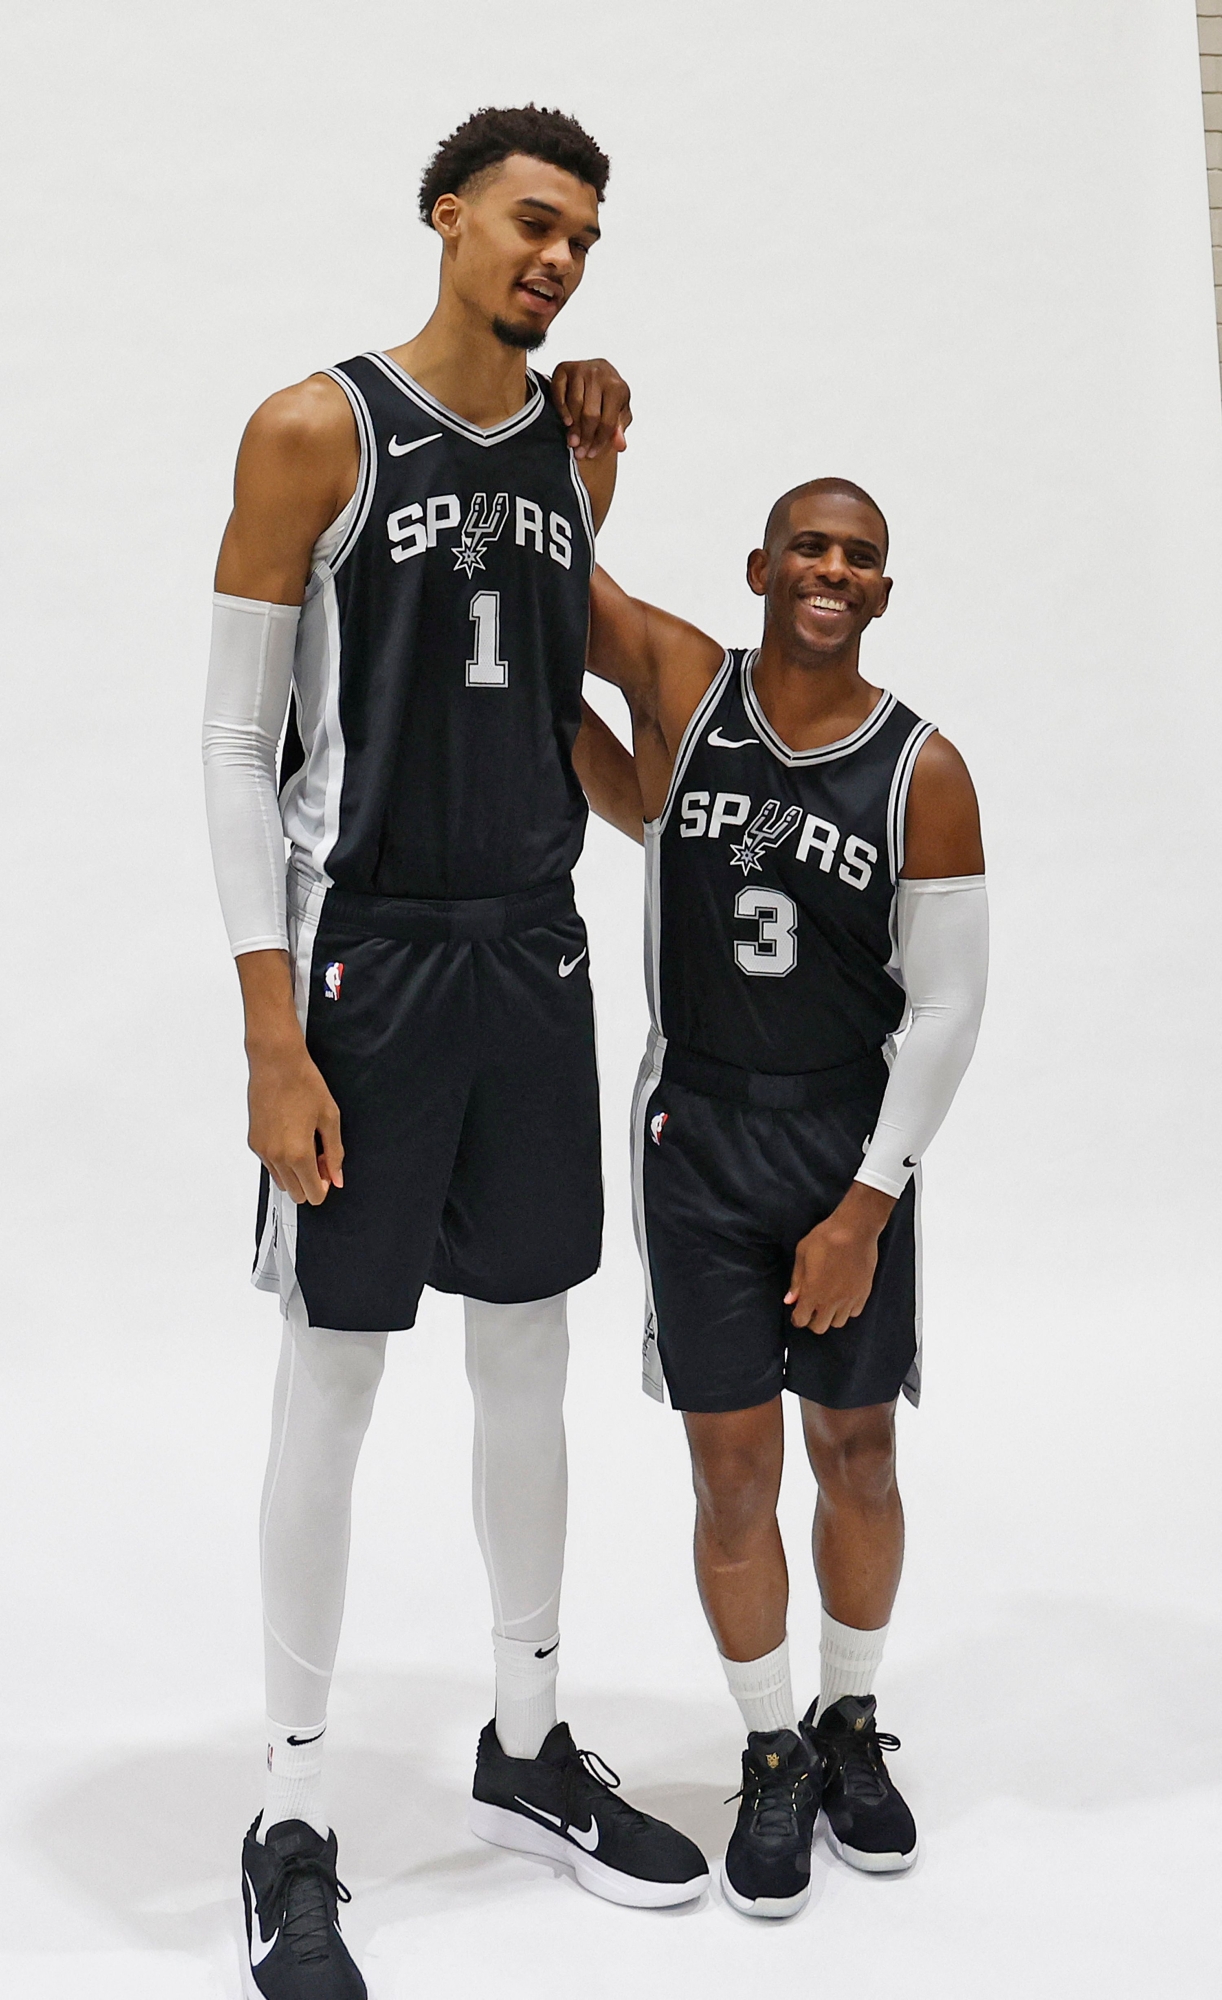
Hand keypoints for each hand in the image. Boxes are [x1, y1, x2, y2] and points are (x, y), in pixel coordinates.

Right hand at [247, 1041, 343, 1205]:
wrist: (276, 1063)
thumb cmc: (303, 1083)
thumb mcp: (330, 1118)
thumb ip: (335, 1153)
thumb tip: (337, 1176)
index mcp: (298, 1153)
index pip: (312, 1195)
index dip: (325, 1186)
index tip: (329, 1171)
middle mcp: (276, 1156)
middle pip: (296, 1193)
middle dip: (311, 1181)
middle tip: (320, 1156)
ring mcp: (262, 1150)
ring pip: (281, 1182)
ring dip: (296, 1172)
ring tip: (306, 1143)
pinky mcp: (254, 1142)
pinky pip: (270, 1165)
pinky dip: (282, 1161)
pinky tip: (292, 1137)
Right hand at [551, 358, 631, 459]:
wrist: (600, 371)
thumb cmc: (610, 394)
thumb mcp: (620, 411)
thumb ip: (619, 429)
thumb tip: (620, 445)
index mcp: (617, 387)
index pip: (608, 421)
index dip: (600, 441)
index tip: (591, 453)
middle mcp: (599, 374)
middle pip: (590, 414)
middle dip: (585, 437)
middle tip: (579, 452)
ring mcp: (581, 369)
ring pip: (575, 404)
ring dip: (573, 427)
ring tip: (572, 441)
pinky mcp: (564, 368)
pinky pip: (559, 393)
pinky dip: (561, 409)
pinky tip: (566, 422)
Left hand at [785, 1182, 895, 1333]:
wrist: (855, 1229)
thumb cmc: (826, 1237)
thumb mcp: (802, 1254)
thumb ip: (796, 1281)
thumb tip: (790, 1300)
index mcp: (814, 1292)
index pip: (802, 1320)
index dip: (797, 1317)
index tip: (797, 1311)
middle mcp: (832, 1300)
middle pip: (820, 1327)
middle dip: (812, 1320)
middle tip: (812, 1307)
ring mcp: (850, 1298)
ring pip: (838, 1323)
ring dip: (830, 1316)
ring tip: (828, 1302)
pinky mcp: (863, 1293)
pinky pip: (854, 1313)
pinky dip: (846, 1310)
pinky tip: (842, 1297)